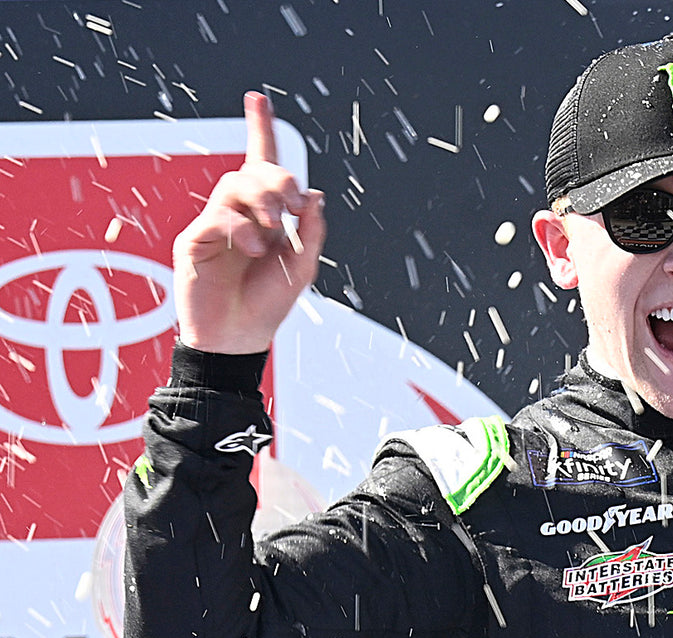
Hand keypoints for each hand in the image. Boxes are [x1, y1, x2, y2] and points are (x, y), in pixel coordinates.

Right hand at [173, 91, 326, 353]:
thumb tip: (313, 193)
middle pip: (252, 170)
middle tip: (291, 207)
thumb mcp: (303, 266)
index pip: (260, 163)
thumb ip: (311, 230)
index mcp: (265, 214)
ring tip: (272, 230)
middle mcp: (238, 213)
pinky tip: (253, 247)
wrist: (239, 339)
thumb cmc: (269, 303)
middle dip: (277, 179)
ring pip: (232, 185)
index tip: (258, 98)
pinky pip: (216, 217)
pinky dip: (240, 227)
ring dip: (260, 200)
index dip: (260, 129)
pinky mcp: (193, 241)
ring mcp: (214, 224)